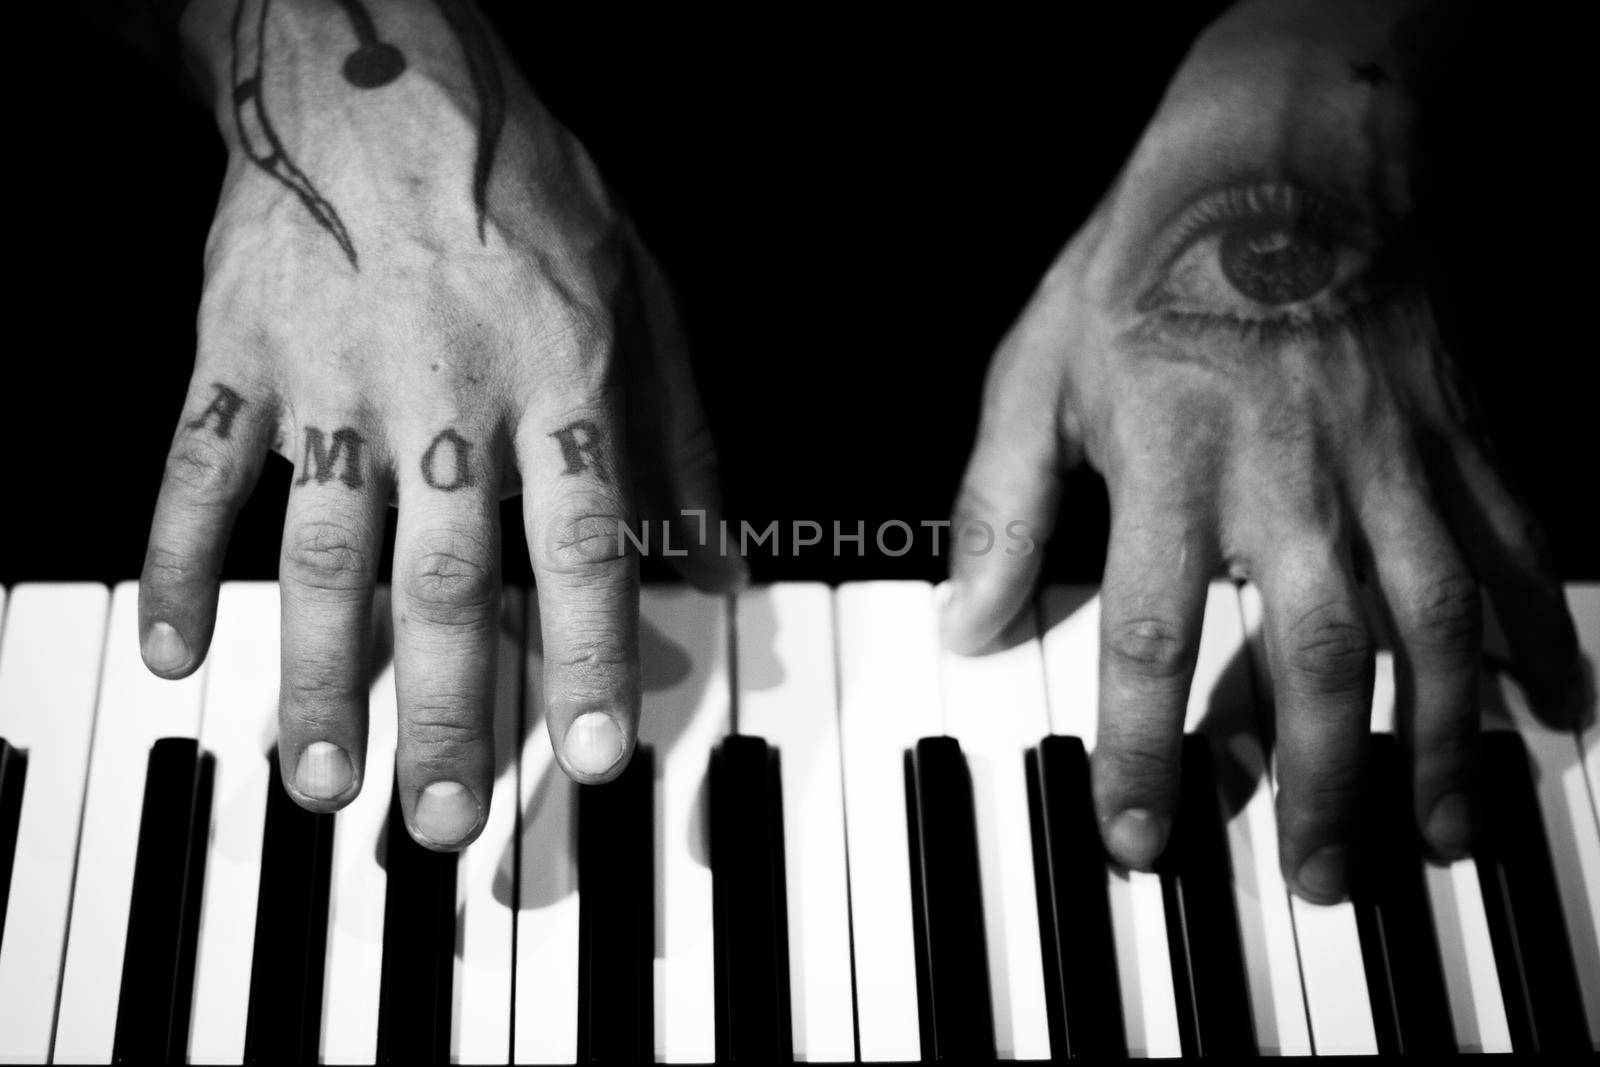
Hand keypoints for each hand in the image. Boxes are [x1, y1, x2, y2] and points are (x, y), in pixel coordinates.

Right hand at [138, 0, 741, 849]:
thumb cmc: (524, 188)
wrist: (378, 74)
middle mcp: (446, 392)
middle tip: (442, 820)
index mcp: (558, 377)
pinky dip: (181, 564)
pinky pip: (195, 474)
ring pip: (321, 552)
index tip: (594, 764)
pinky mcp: (236, 353)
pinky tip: (178, 653)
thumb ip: (680, 438)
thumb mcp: (645, 295)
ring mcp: (330, 377)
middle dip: (444, 712)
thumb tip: (719, 561)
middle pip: (445, 581)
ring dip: (318, 675)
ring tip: (320, 777)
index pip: (585, 549)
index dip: (590, 662)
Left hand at [939, 0, 1582, 900]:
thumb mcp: (1036, 368)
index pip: (1150, 635)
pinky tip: (1547, 717)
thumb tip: (969, 621)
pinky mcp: (1459, 444)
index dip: (1138, 751)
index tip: (1134, 836)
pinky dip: (1537, 641)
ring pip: (1435, 625)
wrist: (1285, 157)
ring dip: (1438, 744)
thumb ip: (1003, 505)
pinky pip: (1514, 554)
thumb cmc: (1147, 264)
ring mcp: (1392, 462)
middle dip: (1316, 781)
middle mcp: (1292, 474)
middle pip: (1315, 655)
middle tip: (1316, 878)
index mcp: (1174, 457)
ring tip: (1433, 837)